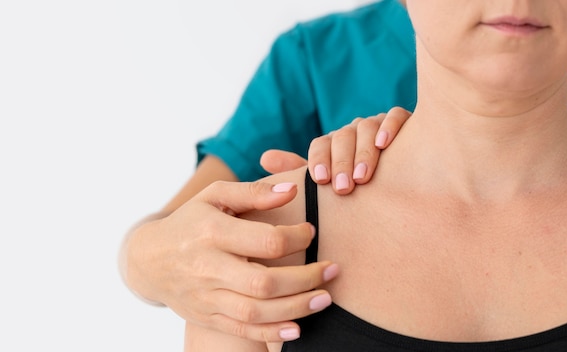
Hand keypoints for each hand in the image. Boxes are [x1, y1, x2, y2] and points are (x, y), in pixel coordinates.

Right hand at [123, 181, 337, 341]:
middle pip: (264, 282)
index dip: (297, 238)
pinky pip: (242, 331)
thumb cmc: (192, 221)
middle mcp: (208, 267)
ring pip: (256, 311)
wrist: (149, 259)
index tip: (312, 231)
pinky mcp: (207, 317)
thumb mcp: (215, 196)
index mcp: (212, 232)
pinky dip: (271, 334)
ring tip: (325, 298)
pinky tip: (298, 329)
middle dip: (305, 279)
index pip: (265, 241)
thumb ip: (253, 192)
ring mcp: (206, 297)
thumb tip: (292, 191)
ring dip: (297, 308)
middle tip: (333, 270)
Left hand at [308, 106, 410, 193]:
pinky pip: (395, 115)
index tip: (321, 180)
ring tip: (362, 176)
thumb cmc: (358, 187)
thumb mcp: (330, 181)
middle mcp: (354, 131)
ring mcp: (378, 125)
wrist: (399, 188)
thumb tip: (265, 158)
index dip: (319, 160)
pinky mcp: (405, 122)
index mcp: (334, 144)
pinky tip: (384, 144)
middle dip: (341, 162)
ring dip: (363, 152)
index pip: (321, 145)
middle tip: (343, 187)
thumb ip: (298, 171)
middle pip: (343, 137)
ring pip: (367, 127)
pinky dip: (388, 126)